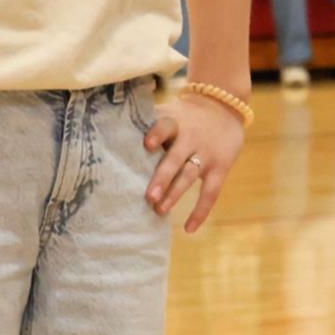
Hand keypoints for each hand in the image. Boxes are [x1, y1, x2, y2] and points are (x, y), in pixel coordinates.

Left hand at [143, 91, 246, 234]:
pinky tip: (189, 229)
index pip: (167, 125)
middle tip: (150, 196)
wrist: (226, 105)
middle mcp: (192, 138)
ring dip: (175, 193)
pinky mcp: (221, 167)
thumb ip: (149, 125)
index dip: (158, 134)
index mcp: (176, 123)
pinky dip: (201, 211)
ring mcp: (207, 154)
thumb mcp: (172, 113)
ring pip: (190, 175)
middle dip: (163, 177)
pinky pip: (211, 192)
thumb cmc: (187, 116)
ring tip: (159, 211)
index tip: (147, 145)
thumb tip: (108, 137)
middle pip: (176, 158)